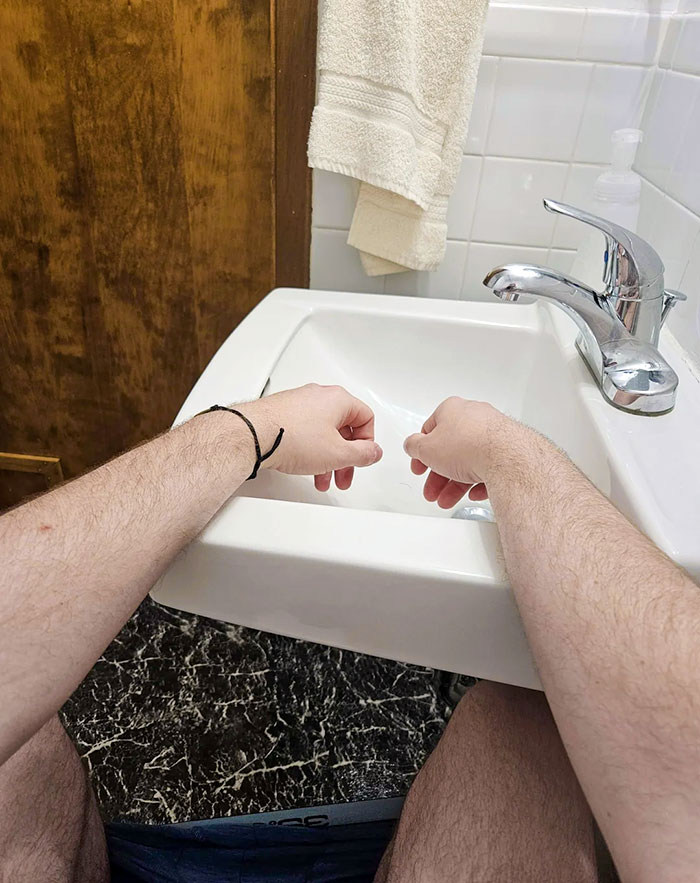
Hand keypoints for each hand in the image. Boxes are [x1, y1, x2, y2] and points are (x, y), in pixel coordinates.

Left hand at [241, 384, 382, 490]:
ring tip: (321, 478)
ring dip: (326, 458)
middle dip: (345, 457)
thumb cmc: (292, 437)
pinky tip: (303, 465)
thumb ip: (362, 454)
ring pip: (323, 432)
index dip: (367, 442)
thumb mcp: (338, 454)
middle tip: (342, 476)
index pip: (366, 418)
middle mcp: (319, 396)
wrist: (254, 435)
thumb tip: (373, 452)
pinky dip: (309, 450)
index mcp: (338, 399)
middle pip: (343, 428)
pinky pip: (304, 431)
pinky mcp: (282, 412)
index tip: (362, 459)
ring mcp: (299, 403)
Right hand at [403, 398, 514, 508]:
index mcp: (452, 409)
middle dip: (439, 474)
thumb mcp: (427, 449)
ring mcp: (494, 432)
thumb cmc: (468, 446)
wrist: (505, 458)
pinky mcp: (509, 448)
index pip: (431, 430)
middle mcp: (474, 416)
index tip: (419, 465)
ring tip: (448, 500)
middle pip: (451, 449)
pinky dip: (480, 481)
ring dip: (456, 483)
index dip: (422, 451)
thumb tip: (411, 445)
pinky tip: (473, 493)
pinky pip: (491, 466)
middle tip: (432, 490)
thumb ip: (414, 447)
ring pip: (470, 460)